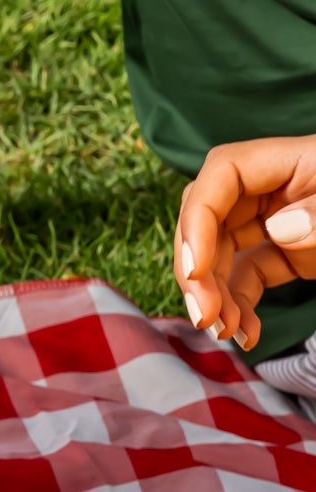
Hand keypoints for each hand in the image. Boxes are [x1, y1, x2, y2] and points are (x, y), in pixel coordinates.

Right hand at [174, 136, 315, 350]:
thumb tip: (279, 229)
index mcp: (296, 158)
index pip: (224, 172)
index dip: (199, 217)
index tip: (195, 268)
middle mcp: (278, 186)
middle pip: (210, 215)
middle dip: (197, 265)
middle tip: (202, 313)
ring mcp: (281, 220)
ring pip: (222, 251)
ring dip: (213, 293)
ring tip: (223, 331)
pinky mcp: (289, 253)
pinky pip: (248, 275)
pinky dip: (240, 304)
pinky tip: (246, 333)